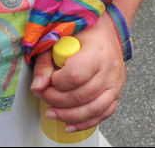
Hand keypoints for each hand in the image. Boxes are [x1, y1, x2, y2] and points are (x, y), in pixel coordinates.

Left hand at [29, 15, 126, 132]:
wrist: (108, 30)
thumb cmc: (84, 32)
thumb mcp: (60, 39)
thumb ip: (46, 62)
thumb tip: (37, 87)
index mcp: (96, 51)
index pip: (75, 75)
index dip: (57, 81)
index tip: (49, 77)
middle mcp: (109, 69)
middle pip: (82, 95)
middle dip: (57, 100)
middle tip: (44, 95)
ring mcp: (116, 82)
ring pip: (93, 109)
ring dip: (69, 116)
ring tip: (52, 113)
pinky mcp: (117, 92)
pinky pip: (104, 113)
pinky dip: (86, 123)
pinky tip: (70, 125)